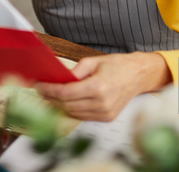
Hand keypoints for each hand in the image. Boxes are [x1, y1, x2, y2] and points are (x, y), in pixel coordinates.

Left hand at [35, 52, 171, 121]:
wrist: (139, 75)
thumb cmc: (119, 65)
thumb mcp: (94, 61)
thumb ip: (76, 70)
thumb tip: (59, 78)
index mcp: (98, 87)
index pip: (66, 93)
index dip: (49, 90)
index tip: (39, 86)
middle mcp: (101, 103)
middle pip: (67, 105)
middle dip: (51, 97)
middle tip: (42, 89)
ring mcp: (105, 113)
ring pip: (73, 112)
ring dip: (60, 105)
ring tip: (51, 95)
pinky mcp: (107, 118)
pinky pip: (83, 116)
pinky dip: (72, 109)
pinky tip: (66, 101)